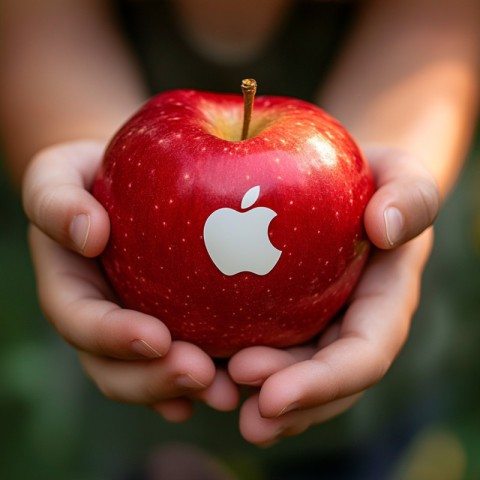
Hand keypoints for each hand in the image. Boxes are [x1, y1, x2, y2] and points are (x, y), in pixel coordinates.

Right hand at [23, 140, 238, 420]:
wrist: (129, 182)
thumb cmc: (92, 176)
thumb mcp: (59, 174)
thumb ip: (56, 202)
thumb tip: (87, 233)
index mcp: (70, 289)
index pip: (81, 320)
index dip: (113, 337)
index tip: (155, 339)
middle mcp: (102, 318)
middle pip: (116, 367)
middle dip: (154, 380)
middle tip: (200, 375)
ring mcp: (137, 325)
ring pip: (154, 373)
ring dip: (186, 389)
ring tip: (227, 393)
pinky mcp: (174, 322)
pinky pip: (188, 357)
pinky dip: (207, 379)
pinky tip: (236, 385)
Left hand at [228, 147, 439, 444]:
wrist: (343, 183)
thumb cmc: (374, 179)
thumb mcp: (401, 175)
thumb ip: (411, 197)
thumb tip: (387, 228)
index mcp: (380, 307)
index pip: (362, 357)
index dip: (323, 383)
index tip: (273, 395)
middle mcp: (345, 327)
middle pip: (320, 381)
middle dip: (286, 407)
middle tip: (243, 414)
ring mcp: (310, 324)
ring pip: (286, 374)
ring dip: (254, 398)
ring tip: (212, 399)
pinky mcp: (276, 312)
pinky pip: (254, 341)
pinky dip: (228, 360)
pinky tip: (196, 364)